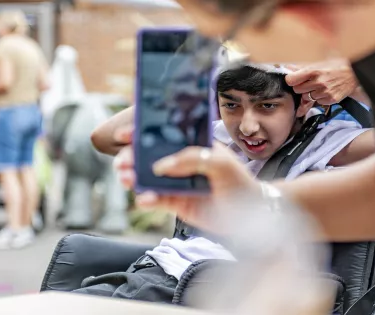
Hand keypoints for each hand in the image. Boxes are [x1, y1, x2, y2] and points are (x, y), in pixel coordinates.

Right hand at [113, 127, 260, 232]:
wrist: (251, 214)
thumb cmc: (239, 182)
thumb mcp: (219, 163)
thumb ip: (190, 159)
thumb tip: (160, 167)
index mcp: (191, 145)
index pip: (163, 135)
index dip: (142, 132)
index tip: (125, 134)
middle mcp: (181, 162)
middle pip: (149, 156)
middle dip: (131, 157)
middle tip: (122, 163)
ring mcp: (177, 182)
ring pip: (148, 178)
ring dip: (133, 178)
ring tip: (126, 179)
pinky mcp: (177, 203)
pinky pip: (156, 200)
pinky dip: (147, 199)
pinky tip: (144, 199)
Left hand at [285, 59, 358, 105]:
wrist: (355, 73)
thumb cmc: (337, 65)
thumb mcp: (320, 61)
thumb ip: (303, 66)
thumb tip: (289, 67)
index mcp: (313, 71)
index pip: (291, 80)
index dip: (291, 80)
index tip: (294, 79)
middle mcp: (318, 82)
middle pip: (297, 90)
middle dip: (301, 87)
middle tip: (308, 83)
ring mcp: (324, 92)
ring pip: (307, 97)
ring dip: (310, 93)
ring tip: (318, 86)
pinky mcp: (330, 99)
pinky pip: (317, 102)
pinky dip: (319, 98)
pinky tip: (325, 91)